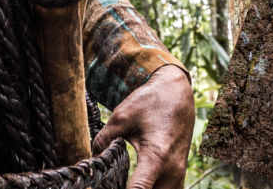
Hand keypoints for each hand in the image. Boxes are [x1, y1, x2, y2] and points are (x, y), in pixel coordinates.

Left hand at [92, 64, 194, 188]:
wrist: (177, 92)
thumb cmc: (150, 102)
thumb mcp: (121, 117)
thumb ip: (105, 139)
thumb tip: (92, 157)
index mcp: (157, 156)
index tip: (104, 188)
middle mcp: (172, 170)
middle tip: (108, 183)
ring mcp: (179, 174)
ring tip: (122, 182)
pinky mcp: (180, 173)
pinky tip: (137, 185)